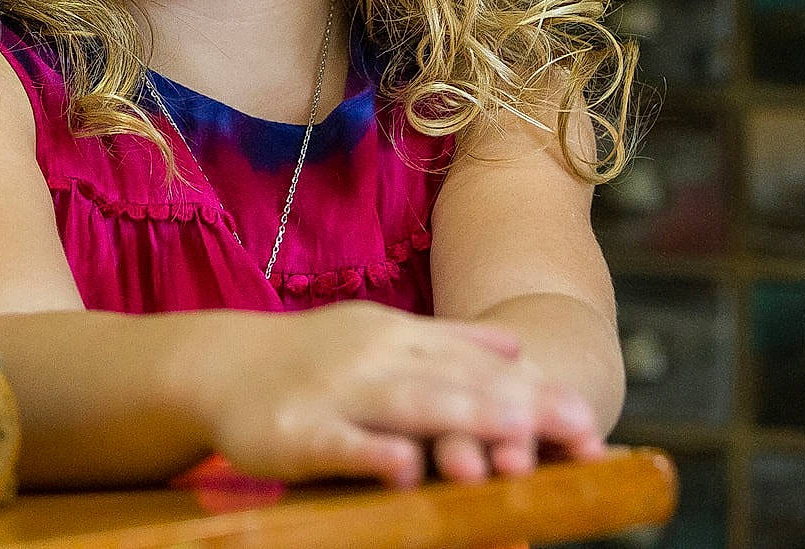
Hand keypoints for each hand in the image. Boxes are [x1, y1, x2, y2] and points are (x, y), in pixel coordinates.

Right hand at [194, 300, 604, 488]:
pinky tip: (405, 468)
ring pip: (408, 406)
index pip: (479, 369)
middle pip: (457, 384)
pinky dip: (372, 453)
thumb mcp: (381, 336)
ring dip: (464, 420)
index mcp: (400, 339)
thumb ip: (448, 343)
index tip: (587, 425)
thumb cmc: (310, 357)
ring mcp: (336, 392)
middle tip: (577, 430)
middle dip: (520, 409)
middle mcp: (376, 359)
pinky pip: (339, 443)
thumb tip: (517, 349)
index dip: (535, 396)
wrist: (217, 363)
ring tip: (517, 439)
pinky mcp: (295, 430)